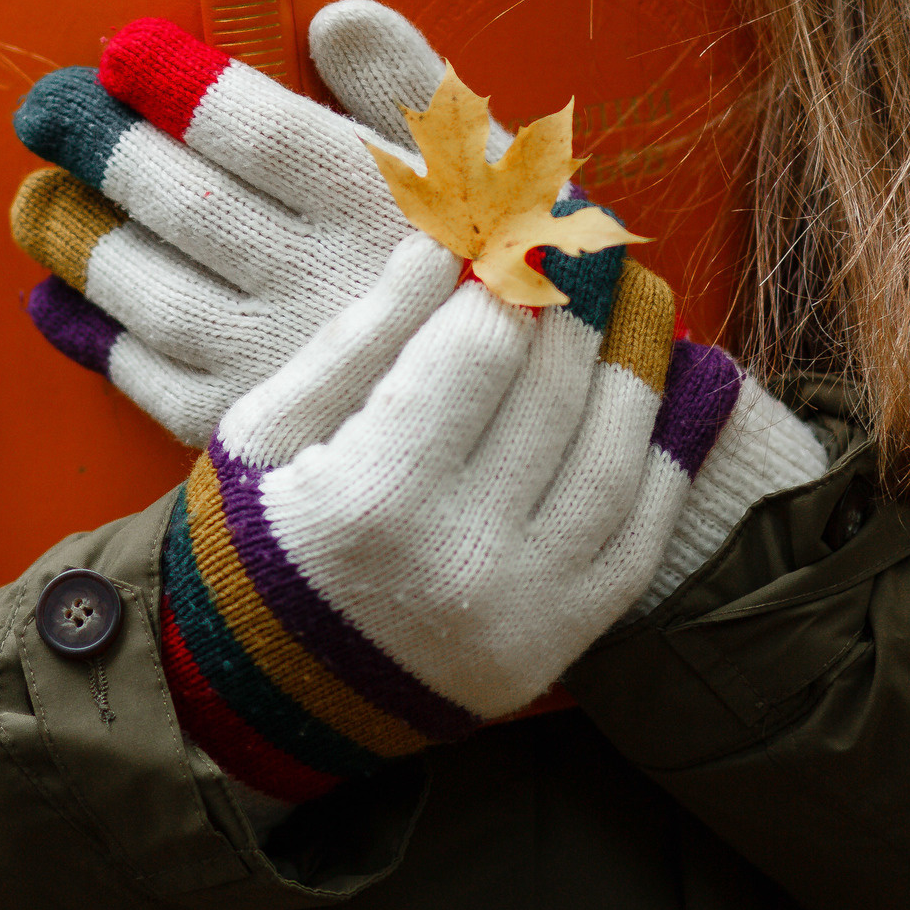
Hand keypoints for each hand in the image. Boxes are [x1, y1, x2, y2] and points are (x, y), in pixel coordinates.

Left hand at [11, 0, 510, 442]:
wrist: (537, 432)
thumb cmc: (507, 273)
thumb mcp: (489, 168)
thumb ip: (409, 85)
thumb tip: (333, 18)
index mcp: (381, 207)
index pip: (255, 130)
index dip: (175, 84)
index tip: (122, 51)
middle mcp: (322, 284)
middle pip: (183, 203)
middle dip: (99, 146)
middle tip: (43, 109)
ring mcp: (281, 365)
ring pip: (150, 290)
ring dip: (78, 240)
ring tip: (34, 201)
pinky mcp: (253, 436)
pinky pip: (149, 379)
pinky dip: (92, 337)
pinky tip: (55, 302)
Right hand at [157, 231, 828, 812]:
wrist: (260, 696)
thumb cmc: (250, 539)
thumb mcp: (266, 429)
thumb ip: (362, 335)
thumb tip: (444, 238)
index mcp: (373, 496)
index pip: (479, 346)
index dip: (508, 267)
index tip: (523, 213)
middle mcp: (463, 557)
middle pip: (555, 389)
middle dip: (573, 300)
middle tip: (582, 238)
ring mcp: (523, 609)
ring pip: (616, 457)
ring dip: (633, 367)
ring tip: (628, 304)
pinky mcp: (557, 644)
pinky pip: (637, 538)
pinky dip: (659, 460)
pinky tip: (656, 400)